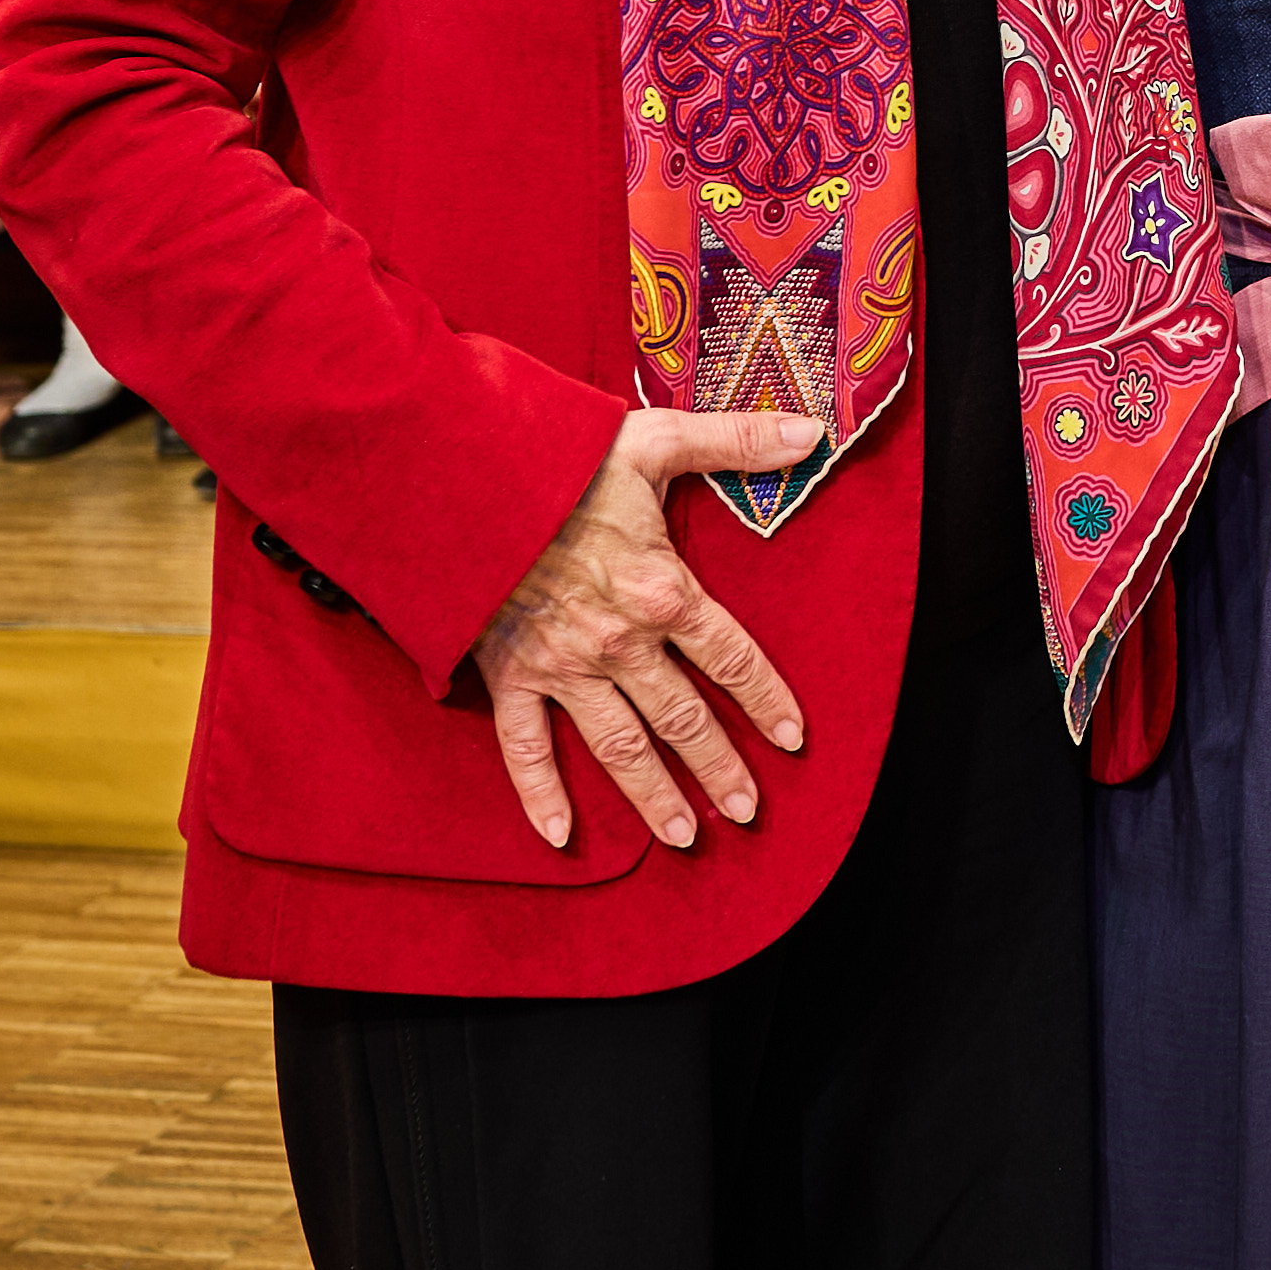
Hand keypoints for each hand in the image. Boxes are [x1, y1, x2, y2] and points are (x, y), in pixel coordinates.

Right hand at [472, 407, 822, 853]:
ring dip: (653, 795)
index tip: (793, 741)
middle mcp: (619, 641)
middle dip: (719, 768)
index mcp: (662, 590)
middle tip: (747, 812)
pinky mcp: (508, 675)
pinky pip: (525, 747)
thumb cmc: (557, 457)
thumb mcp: (656, 439)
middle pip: (683, 718)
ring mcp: (562, 665)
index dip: (766, 700)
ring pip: (618, 746)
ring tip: (685, 838)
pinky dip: (540, 794)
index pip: (732, 658)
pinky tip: (560, 835)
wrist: (456, 479)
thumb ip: (738, 442)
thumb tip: (813, 431)